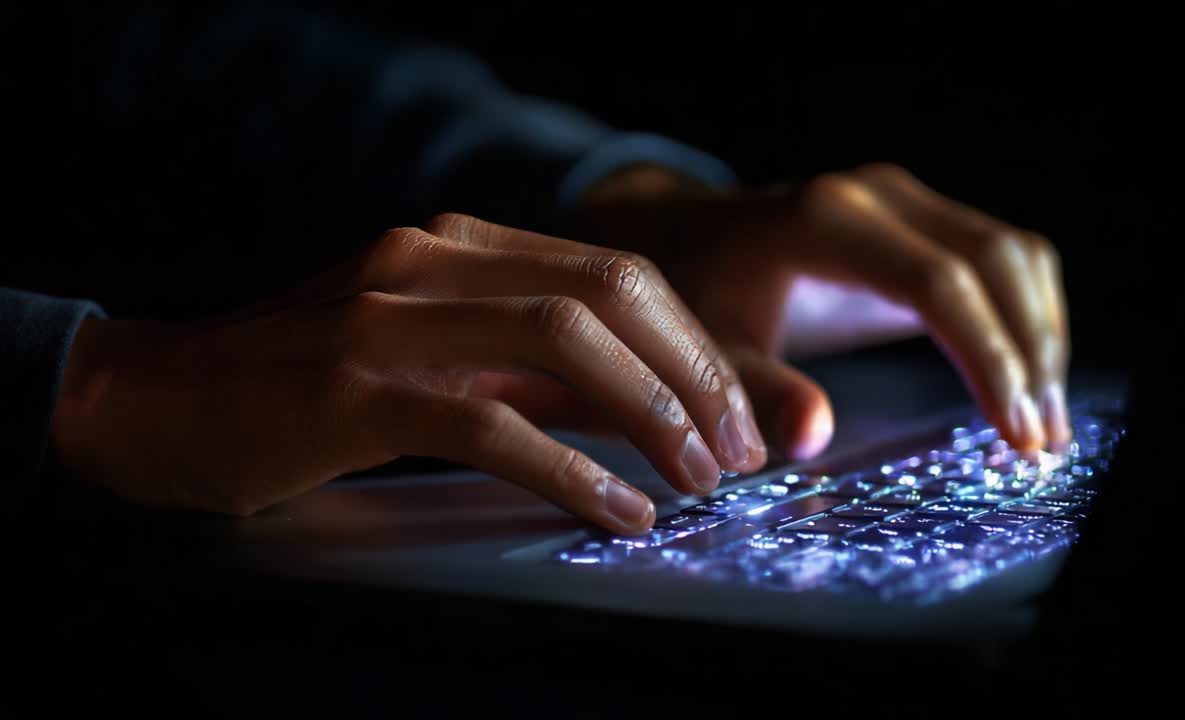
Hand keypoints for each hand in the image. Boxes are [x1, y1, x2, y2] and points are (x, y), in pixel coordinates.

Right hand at [51, 215, 766, 532]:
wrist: (157, 400)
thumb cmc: (303, 387)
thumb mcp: (432, 359)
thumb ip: (528, 374)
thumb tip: (643, 412)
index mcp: (457, 245)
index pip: (614, 275)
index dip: (690, 345)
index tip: (732, 415)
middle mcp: (431, 259)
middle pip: (609, 296)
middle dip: (693, 376)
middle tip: (735, 452)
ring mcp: (393, 317)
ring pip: (565, 344)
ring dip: (651, 416)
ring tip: (697, 481)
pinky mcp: (358, 386)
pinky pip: (495, 424)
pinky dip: (573, 470)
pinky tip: (618, 510)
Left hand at [578, 163, 1070, 457]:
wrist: (693, 238)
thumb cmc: (702, 297)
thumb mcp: (712, 351)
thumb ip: (759, 392)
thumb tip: (815, 439)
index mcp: (824, 223)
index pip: (937, 282)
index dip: (987, 356)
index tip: (1013, 430)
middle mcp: (878, 198)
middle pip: (995, 261)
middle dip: (1030, 353)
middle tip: (1041, 442)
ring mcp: (908, 202)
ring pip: (1015, 255)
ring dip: (1042, 337)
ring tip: (1044, 426)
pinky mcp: (925, 220)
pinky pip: (1004, 259)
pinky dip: (1028, 318)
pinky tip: (1028, 383)